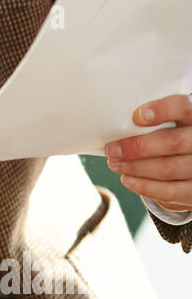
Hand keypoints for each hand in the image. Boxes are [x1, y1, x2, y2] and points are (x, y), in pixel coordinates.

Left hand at [105, 94, 191, 211]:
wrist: (189, 163)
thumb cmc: (171, 136)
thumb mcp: (169, 123)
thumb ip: (153, 120)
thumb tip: (118, 123)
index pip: (184, 107)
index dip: (163, 110)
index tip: (137, 116)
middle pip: (173, 142)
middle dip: (138, 147)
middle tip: (113, 150)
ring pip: (168, 168)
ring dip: (136, 167)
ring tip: (115, 164)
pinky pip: (170, 191)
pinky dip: (144, 186)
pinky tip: (127, 179)